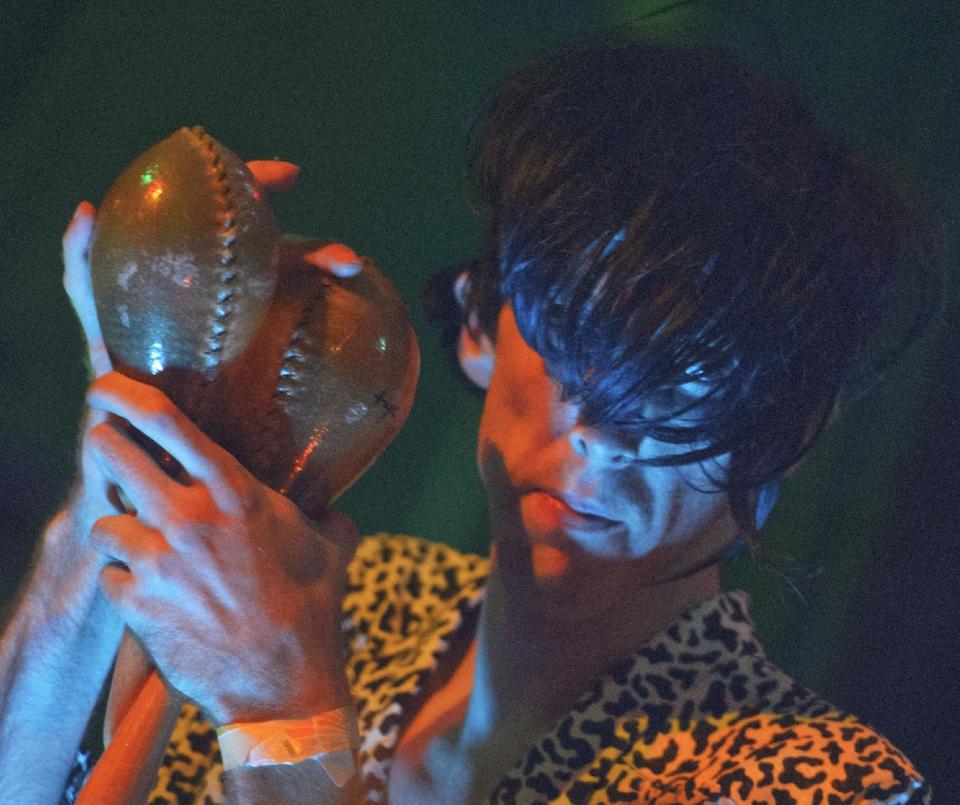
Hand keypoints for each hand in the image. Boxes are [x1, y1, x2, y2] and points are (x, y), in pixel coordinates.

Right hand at [61, 158, 361, 553]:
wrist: (154, 529)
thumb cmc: (218, 498)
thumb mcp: (275, 481)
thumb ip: (315, 490)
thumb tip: (355, 518)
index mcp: (248, 357)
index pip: (285, 292)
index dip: (315, 263)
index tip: (350, 259)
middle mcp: (203, 341)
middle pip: (230, 262)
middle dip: (257, 216)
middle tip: (279, 180)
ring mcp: (157, 342)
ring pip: (164, 265)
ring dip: (177, 215)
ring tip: (181, 166)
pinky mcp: (109, 358)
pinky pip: (94, 304)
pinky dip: (83, 263)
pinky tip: (83, 218)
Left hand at [84, 371, 359, 724]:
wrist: (284, 683)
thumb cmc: (313, 609)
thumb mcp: (333, 549)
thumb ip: (327, 517)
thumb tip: (332, 511)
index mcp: (235, 492)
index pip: (168, 422)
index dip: (127, 394)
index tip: (107, 387)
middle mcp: (188, 517)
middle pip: (113, 454)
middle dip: (105, 447)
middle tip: (109, 450)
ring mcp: (157, 560)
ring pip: (104, 520)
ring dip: (121, 530)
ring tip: (143, 545)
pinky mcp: (135, 603)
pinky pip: (110, 577)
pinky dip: (125, 582)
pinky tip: (152, 595)